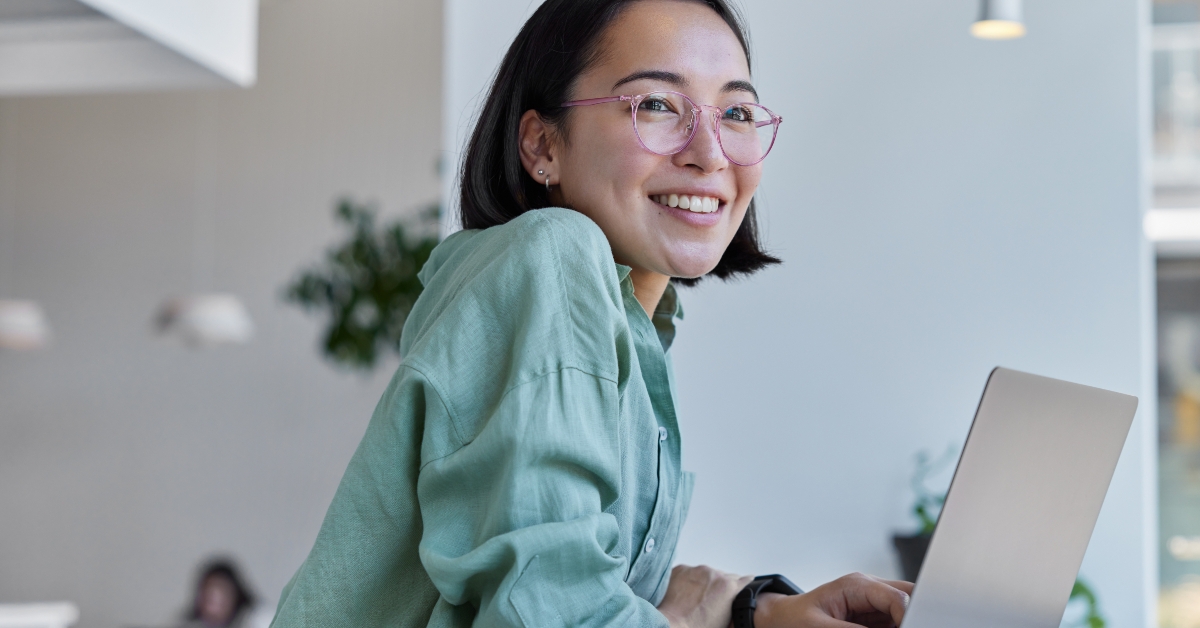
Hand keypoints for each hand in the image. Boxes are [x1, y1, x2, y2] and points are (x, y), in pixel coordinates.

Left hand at [657, 564, 753, 627]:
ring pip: (706, 574)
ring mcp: (696, 570)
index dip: (744, 584)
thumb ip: (733, 605)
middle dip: (721, 586)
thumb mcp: (724, 620)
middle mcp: (714, 574)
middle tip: (713, 599)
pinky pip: (690, 573)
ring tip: (696, 598)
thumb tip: (734, 602)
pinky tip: (685, 593)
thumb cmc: (696, 626)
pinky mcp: (681, 569)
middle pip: (724, 576)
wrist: (672, 624)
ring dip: (704, 582)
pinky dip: (689, 580)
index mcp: (728, 586)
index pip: (744, 580)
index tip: (745, 582)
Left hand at [755, 573, 912, 627]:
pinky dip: (893, 626)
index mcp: (857, 585)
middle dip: (912, 617)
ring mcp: (872, 605)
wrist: (781, 620)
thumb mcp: (820, 627)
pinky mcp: (871, 619)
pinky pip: (891, 622)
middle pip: (907, 598)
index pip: (898, 596)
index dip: (909, 615)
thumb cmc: (794, 619)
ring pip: (902, 612)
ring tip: (885, 627)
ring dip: (901, 622)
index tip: (912, 627)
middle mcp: (869, 591)